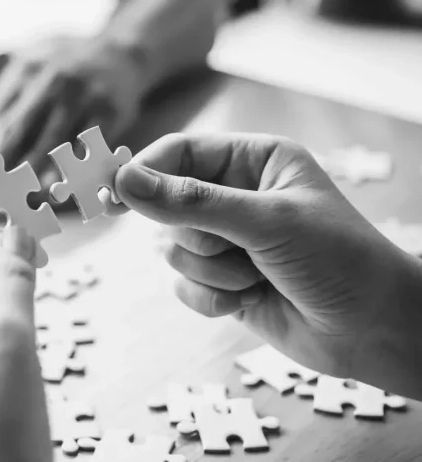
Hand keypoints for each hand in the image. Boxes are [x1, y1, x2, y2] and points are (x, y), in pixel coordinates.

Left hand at [0, 35, 142, 215]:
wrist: (122, 50)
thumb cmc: (64, 70)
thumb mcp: (22, 77)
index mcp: (19, 73)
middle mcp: (45, 79)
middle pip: (10, 132)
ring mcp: (78, 92)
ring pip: (46, 141)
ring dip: (24, 178)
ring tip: (4, 208)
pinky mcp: (107, 107)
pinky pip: (87, 145)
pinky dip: (70, 169)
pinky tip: (54, 192)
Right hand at [108, 133, 421, 395]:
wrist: (376, 332)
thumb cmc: (339, 260)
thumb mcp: (265, 221)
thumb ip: (190, 202)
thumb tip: (124, 182)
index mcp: (251, 160)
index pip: (177, 153)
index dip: (142, 172)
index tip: (110, 193)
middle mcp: (235, 195)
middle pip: (167, 205)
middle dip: (198, 237)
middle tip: (230, 247)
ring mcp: (227, 239)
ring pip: (173, 250)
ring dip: (211, 271)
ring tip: (255, 275)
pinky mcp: (223, 280)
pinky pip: (184, 285)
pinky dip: (212, 298)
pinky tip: (249, 300)